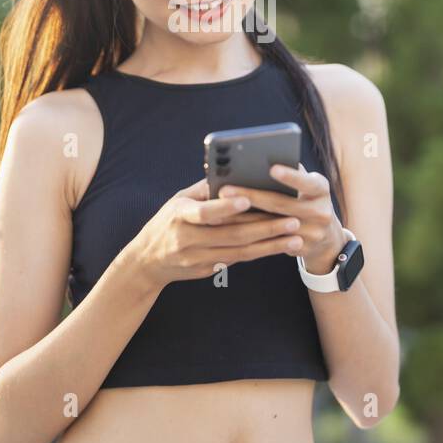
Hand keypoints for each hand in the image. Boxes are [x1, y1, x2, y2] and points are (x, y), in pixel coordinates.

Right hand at [127, 178, 309, 289]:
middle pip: (231, 235)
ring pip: (240, 252)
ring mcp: (197, 259)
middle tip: (293, 220)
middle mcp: (187, 240)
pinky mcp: (207, 270)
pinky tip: (279, 246)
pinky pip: (238, 261)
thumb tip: (231, 171)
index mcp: (179, 216)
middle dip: (265, 227)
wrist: (147, 262)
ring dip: (270, 245)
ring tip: (295, 237)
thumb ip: (204, 190)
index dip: (226, 207)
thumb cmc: (167, 222)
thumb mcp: (177, 201)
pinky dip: (260, 253)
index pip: (204, 212)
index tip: (249, 200)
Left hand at [219, 163, 345, 274]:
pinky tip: (230, 228)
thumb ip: (291, 173)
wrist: (326, 236)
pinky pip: (271, 242)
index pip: (306, 182)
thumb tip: (260, 158)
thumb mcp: (306, 185)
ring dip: (244, 217)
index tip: (271, 168)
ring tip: (221, 208)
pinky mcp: (302, 249)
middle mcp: (321, 211)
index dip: (290, 176)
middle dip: (251, 196)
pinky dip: (250, 234)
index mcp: (321, 189)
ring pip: (272, 225)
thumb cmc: (306, 199)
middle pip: (282, 205)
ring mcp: (313, 233)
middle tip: (224, 190)